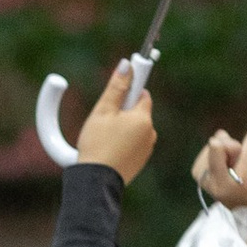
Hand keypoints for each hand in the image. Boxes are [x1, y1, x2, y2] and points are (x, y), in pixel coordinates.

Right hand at [72, 61, 156, 180]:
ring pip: (135, 128)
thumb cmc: (97, 144)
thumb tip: (127, 65)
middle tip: (105, 116)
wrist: (96, 181)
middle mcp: (150, 133)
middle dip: (123, 109)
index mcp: (143, 119)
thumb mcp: (103, 111)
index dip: (132, 86)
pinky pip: (133, 143)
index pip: (143, 93)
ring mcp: (146, 149)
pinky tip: (109, 147)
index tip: (126, 79)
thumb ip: (116, 87)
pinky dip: (123, 141)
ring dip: (122, 126)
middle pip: (138, 111)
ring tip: (104, 135)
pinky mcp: (140, 161)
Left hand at [193, 127, 246, 208]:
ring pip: (216, 141)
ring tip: (234, 166)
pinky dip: (218, 152)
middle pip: (223, 142)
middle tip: (243, 162)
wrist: (237, 215)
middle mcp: (218, 181)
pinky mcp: (196, 172)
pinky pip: (208, 146)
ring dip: (228, 150)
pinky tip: (224, 166)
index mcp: (241, 182)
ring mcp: (204, 177)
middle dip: (238, 146)